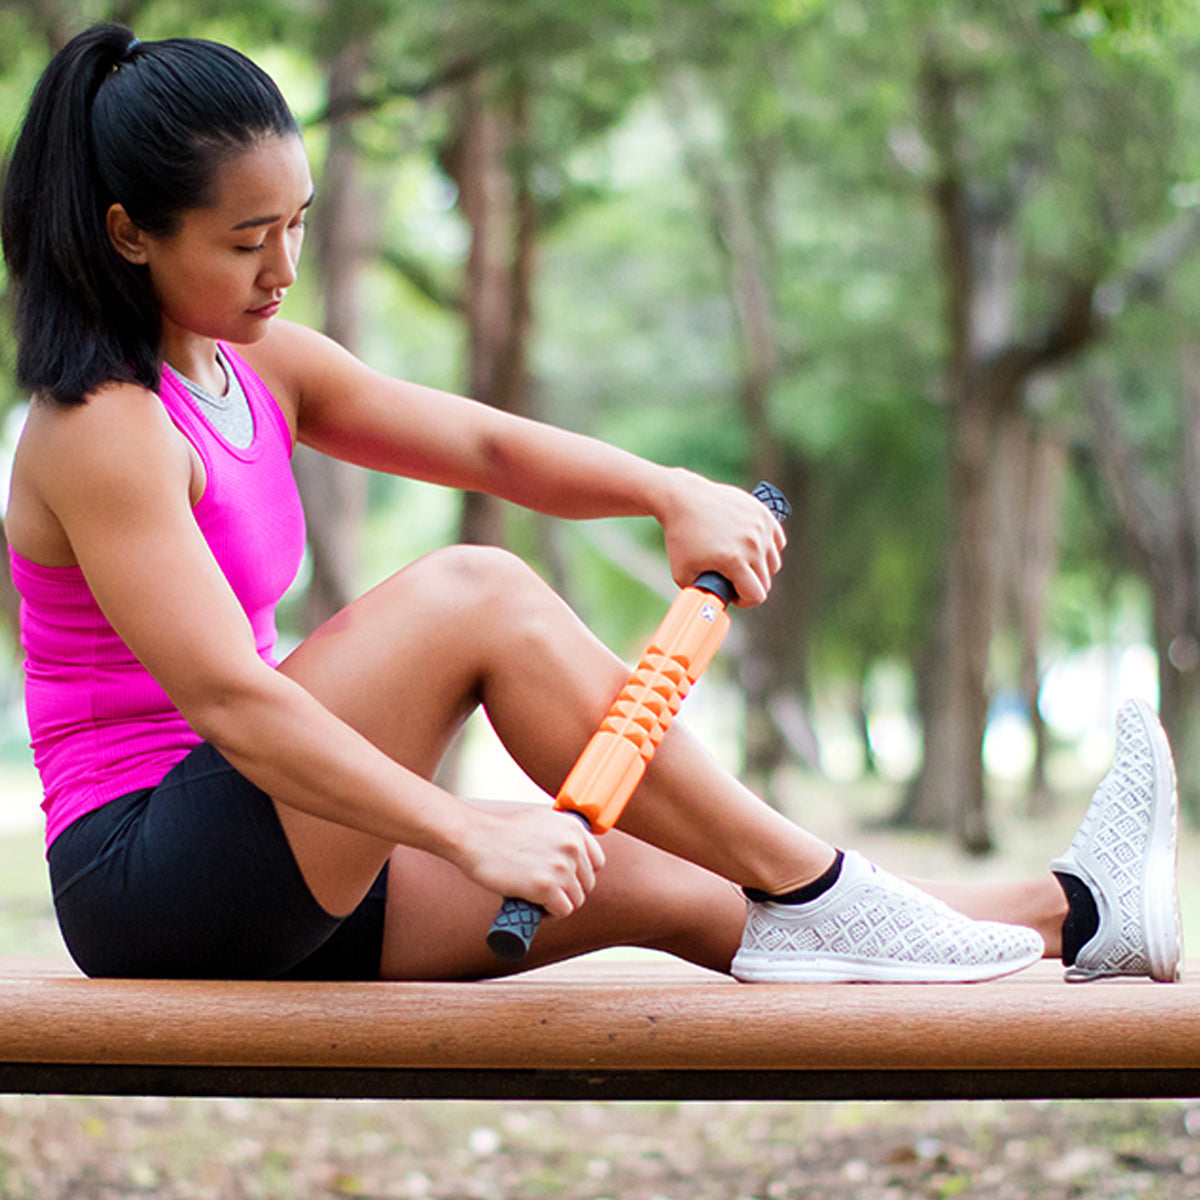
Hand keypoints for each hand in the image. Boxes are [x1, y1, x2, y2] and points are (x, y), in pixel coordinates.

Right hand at [452, 806, 605, 916]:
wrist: (475, 836)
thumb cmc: (502, 832)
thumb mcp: (541, 822)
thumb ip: (560, 835)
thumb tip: (572, 857)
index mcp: (574, 827)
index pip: (597, 862)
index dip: (581, 875)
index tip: (565, 879)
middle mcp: (572, 845)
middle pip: (586, 884)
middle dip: (568, 892)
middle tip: (546, 893)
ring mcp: (560, 866)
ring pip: (576, 900)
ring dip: (559, 905)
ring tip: (538, 901)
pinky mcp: (546, 887)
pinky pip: (563, 911)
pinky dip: (550, 915)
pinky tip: (535, 908)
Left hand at [657, 471, 785, 606]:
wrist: (683, 499)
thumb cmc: (681, 537)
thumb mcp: (682, 574)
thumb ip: (701, 594)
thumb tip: (713, 611)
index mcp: (734, 560)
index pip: (757, 595)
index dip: (744, 601)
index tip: (732, 594)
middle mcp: (752, 544)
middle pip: (766, 581)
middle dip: (749, 585)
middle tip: (732, 579)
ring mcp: (760, 527)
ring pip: (773, 562)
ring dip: (760, 568)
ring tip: (741, 563)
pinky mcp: (763, 514)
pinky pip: (777, 541)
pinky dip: (767, 547)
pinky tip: (751, 547)